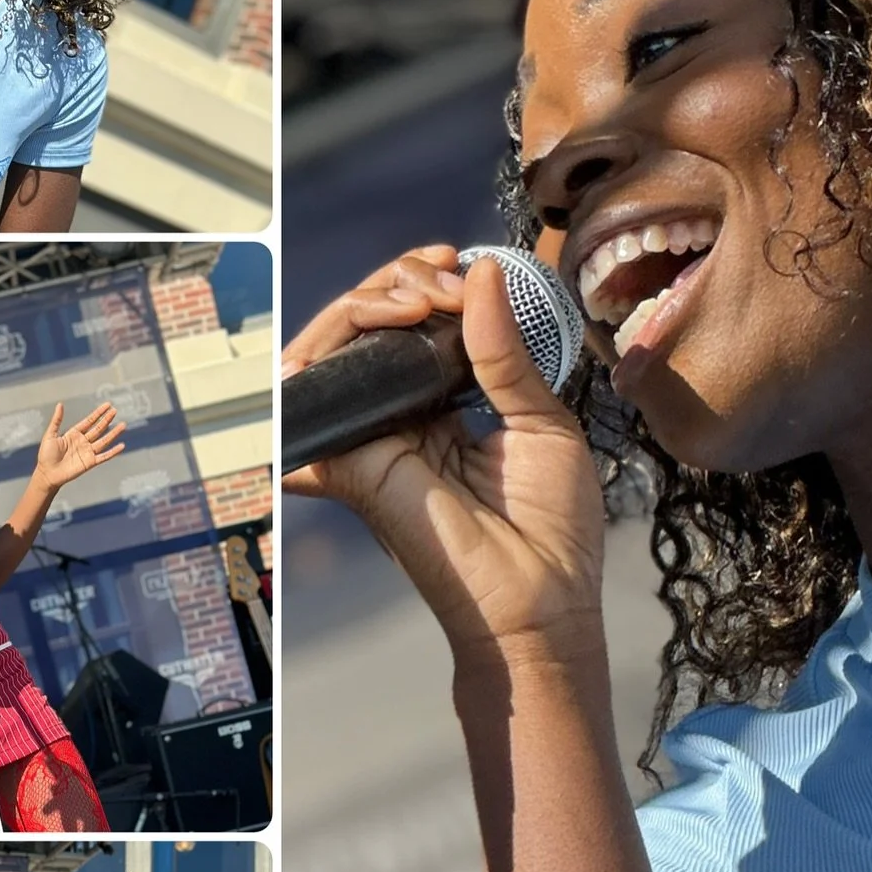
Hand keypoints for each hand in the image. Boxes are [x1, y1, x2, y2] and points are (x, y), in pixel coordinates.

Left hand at [34, 402, 126, 489]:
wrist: (48, 474)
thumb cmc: (46, 455)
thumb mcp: (50, 435)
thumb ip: (57, 420)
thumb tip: (60, 404)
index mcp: (74, 434)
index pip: (89, 421)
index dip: (98, 413)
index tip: (108, 405)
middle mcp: (83, 442)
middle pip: (98, 429)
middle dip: (107, 420)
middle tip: (116, 411)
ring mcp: (87, 452)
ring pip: (104, 441)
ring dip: (113, 433)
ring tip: (123, 425)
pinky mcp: (90, 463)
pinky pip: (104, 456)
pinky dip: (113, 452)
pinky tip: (121, 446)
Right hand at [282, 245, 606, 661]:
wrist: (540, 604)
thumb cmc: (552, 531)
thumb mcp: (543, 422)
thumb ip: (505, 351)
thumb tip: (481, 273)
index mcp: (446, 405)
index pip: (414, 325)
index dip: (427, 283)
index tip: (461, 267)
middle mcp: (401, 418)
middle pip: (370, 326)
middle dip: (399, 282)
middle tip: (443, 280)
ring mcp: (373, 440)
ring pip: (338, 348)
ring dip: (367, 304)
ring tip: (418, 297)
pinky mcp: (355, 464)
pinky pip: (319, 400)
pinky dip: (327, 354)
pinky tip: (374, 329)